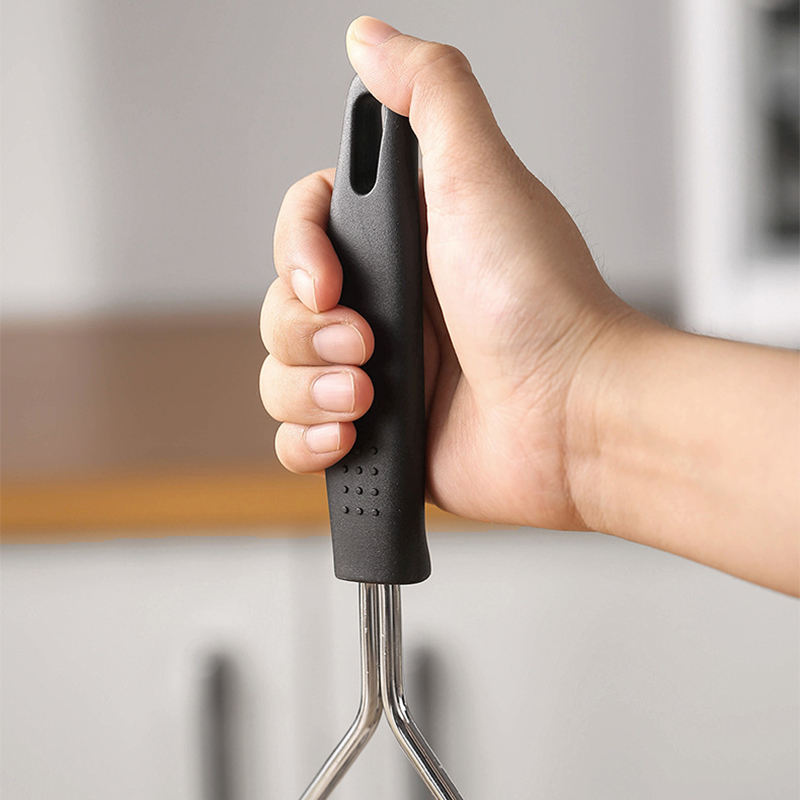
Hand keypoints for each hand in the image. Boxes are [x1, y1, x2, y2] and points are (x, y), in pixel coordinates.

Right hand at [260, 16, 634, 530]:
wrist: (575, 416)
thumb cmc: (541, 304)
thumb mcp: (482, 178)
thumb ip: (429, 95)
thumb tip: (371, 39)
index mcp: (400, 245)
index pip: (302, 232)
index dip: (298, 254)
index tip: (331, 283)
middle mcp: (385, 308)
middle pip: (282, 307)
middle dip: (309, 334)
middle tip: (369, 346)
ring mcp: (378, 375)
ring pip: (281, 376)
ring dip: (310, 391)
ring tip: (372, 400)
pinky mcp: (378, 437)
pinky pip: (299, 441)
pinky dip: (308, 443)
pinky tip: (351, 438)